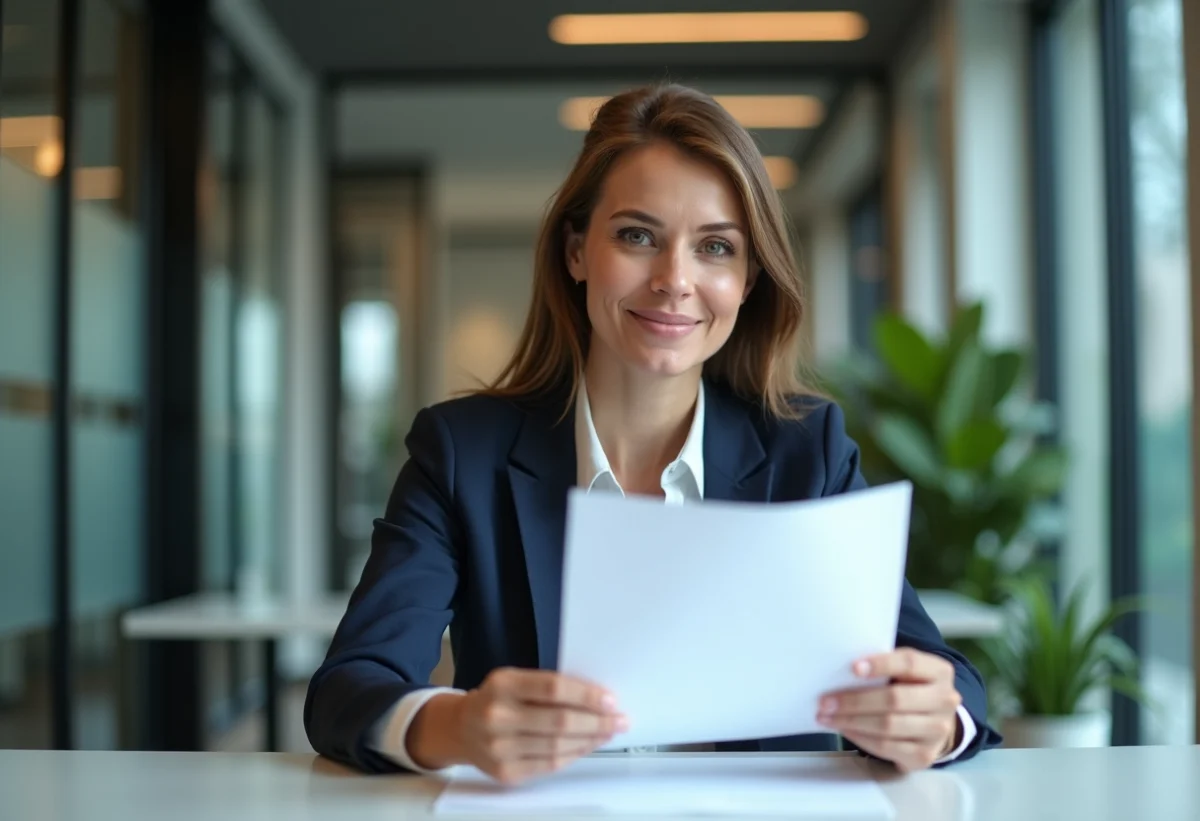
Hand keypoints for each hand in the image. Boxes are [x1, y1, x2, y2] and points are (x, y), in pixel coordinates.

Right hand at [407, 668, 627, 783]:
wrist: (460, 729)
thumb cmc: (495, 700)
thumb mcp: (513, 680)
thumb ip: (546, 686)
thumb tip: (595, 697)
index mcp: (502, 685)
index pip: (553, 688)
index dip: (586, 695)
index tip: (610, 699)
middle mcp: (498, 716)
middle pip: (559, 721)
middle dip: (597, 721)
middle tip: (619, 719)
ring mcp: (499, 748)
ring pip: (558, 746)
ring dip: (590, 739)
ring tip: (608, 732)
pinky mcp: (505, 772)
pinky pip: (549, 764)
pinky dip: (574, 754)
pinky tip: (587, 745)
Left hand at [817, 648, 962, 772]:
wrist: (936, 723)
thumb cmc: (910, 689)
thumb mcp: (906, 672)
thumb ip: (885, 667)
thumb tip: (842, 670)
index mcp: (940, 672)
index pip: (909, 663)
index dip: (880, 664)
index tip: (852, 668)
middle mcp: (945, 700)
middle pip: (894, 699)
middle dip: (854, 700)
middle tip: (825, 701)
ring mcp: (937, 730)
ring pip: (888, 725)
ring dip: (851, 721)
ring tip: (827, 716)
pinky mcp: (925, 755)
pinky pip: (886, 746)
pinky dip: (860, 737)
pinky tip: (844, 729)